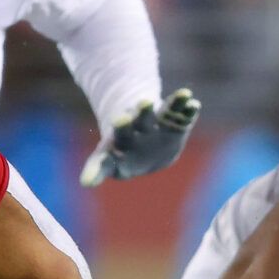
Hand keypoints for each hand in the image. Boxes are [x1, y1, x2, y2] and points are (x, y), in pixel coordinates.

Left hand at [79, 88, 200, 185]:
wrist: (144, 148)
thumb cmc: (121, 157)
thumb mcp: (108, 163)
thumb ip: (97, 169)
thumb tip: (84, 183)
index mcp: (123, 135)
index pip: (120, 130)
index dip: (121, 125)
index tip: (120, 119)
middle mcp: (141, 125)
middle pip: (142, 117)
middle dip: (144, 111)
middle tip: (145, 102)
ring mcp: (160, 122)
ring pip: (165, 111)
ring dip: (174, 103)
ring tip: (184, 95)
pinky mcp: (176, 123)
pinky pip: (183, 114)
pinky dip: (188, 109)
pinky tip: (194, 103)